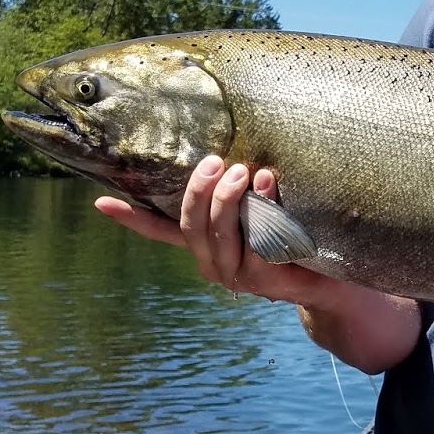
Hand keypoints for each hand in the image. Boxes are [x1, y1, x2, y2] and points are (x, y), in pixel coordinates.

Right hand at [95, 155, 334, 304]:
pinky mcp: (267, 279)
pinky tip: (268, 182)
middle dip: (199, 191)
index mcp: (204, 248)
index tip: (100, 201)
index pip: (161, 232)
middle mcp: (214, 264)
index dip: (131, 218)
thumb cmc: (292, 239)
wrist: (333, 284)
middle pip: (191, 225)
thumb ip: (239, 196)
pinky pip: (259, 241)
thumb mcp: (258, 215)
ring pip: (221, 233)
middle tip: (214, 160)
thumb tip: (230, 149)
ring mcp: (238, 275)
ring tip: (244, 169)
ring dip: (229, 199)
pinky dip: (263, 209)